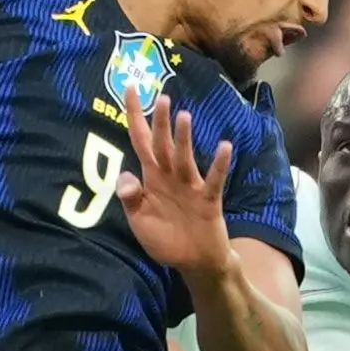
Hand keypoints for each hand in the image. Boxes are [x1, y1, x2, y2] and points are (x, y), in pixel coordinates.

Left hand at [117, 86, 231, 277]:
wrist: (194, 262)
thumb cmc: (166, 239)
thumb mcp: (140, 221)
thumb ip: (130, 199)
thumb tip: (125, 177)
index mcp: (151, 178)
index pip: (140, 141)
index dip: (135, 117)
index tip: (131, 88)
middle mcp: (170, 177)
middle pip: (162, 145)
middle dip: (160, 122)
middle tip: (161, 96)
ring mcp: (190, 187)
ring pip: (184, 159)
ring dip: (183, 139)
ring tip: (183, 116)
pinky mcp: (208, 201)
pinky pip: (213, 180)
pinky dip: (218, 165)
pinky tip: (224, 146)